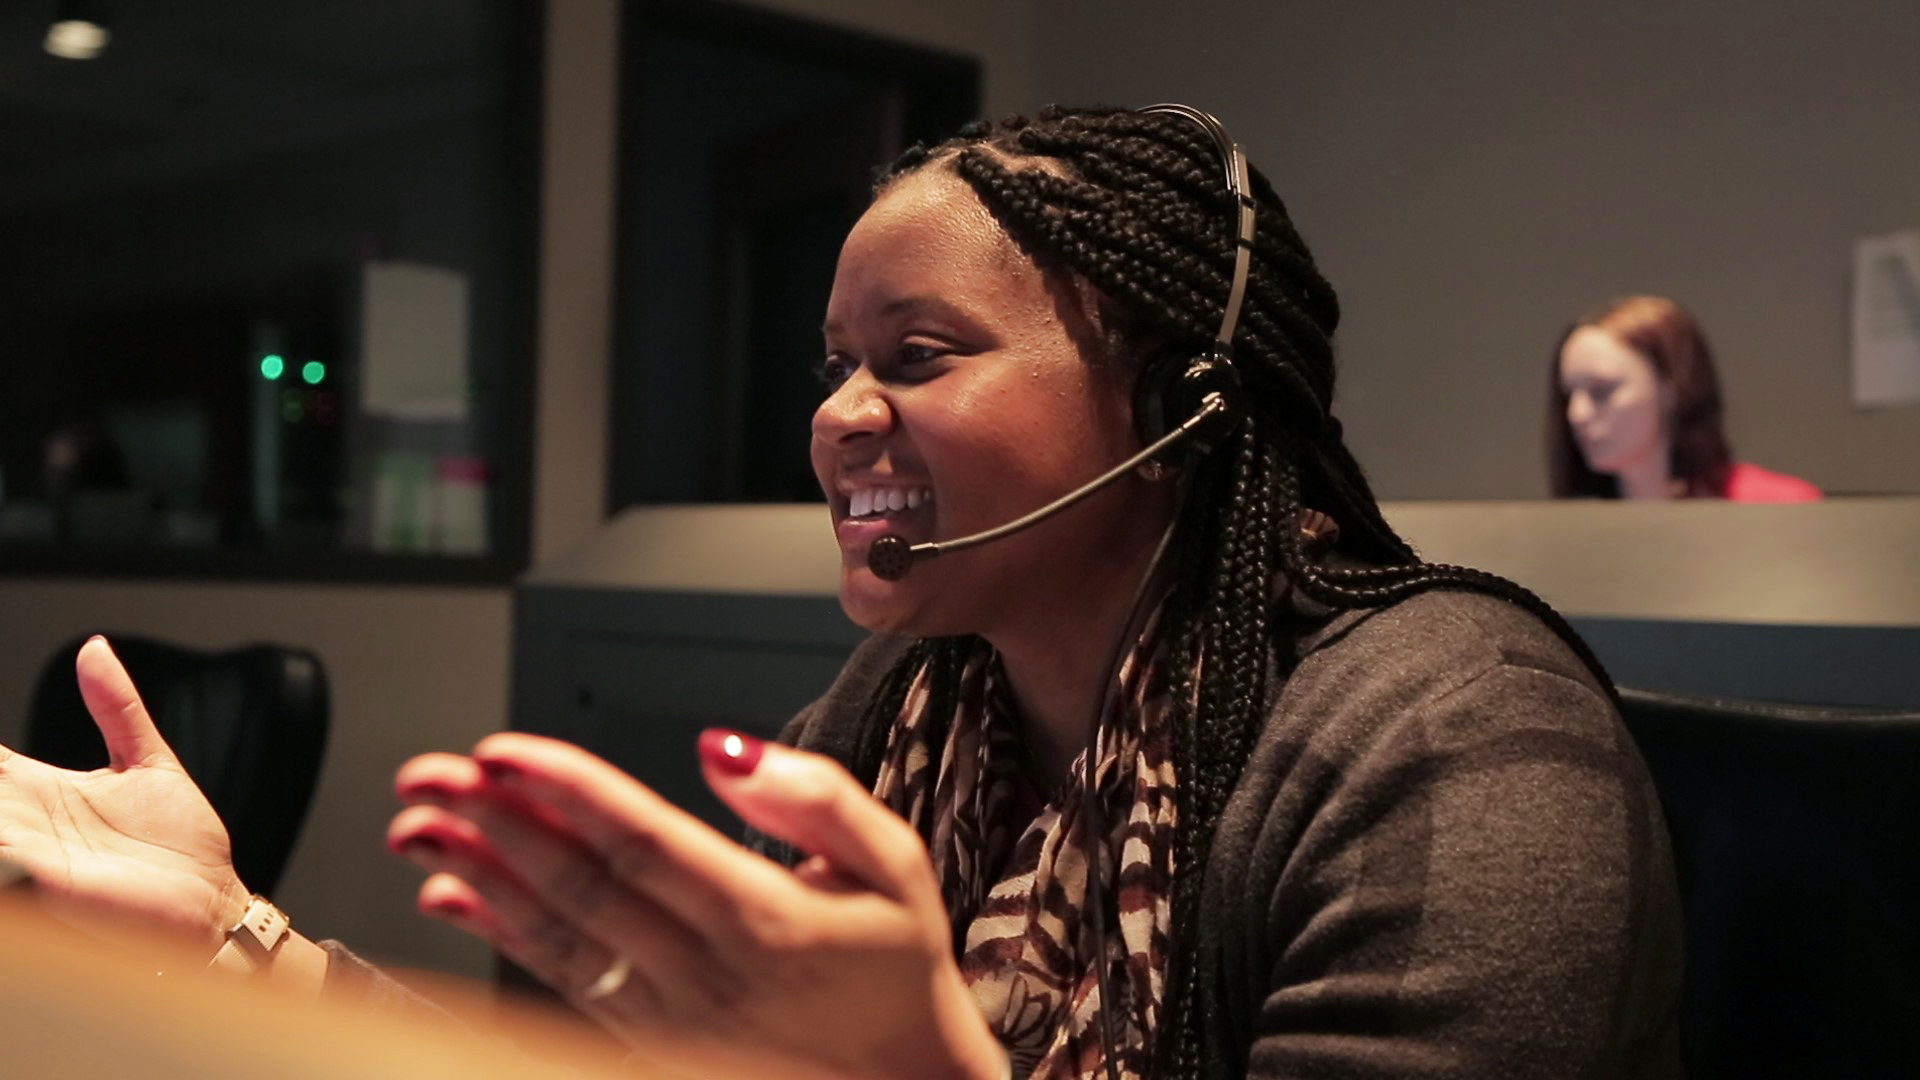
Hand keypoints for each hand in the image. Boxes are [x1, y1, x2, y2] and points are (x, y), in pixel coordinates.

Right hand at [0, 637, 248, 950]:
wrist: (213, 903)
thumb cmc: (180, 842)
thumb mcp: (145, 760)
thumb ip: (116, 707)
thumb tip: (93, 647)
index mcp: (41, 791)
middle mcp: (26, 823)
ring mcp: (33, 855)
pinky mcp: (51, 885)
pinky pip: (7, 864)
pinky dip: (2, 849)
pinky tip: (4, 838)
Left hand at [390, 731, 1006, 1079]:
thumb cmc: (896, 967)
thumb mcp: (895, 865)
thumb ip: (817, 799)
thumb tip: (723, 751)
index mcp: (764, 919)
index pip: (643, 840)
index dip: (565, 791)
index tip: (502, 753)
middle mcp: (706, 972)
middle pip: (578, 885)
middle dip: (493, 822)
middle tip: (428, 773)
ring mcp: (671, 1014)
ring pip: (556, 935)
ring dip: (478, 875)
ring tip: (416, 826)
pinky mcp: (652, 1038)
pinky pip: (561, 981)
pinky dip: (499, 936)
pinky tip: (454, 897)